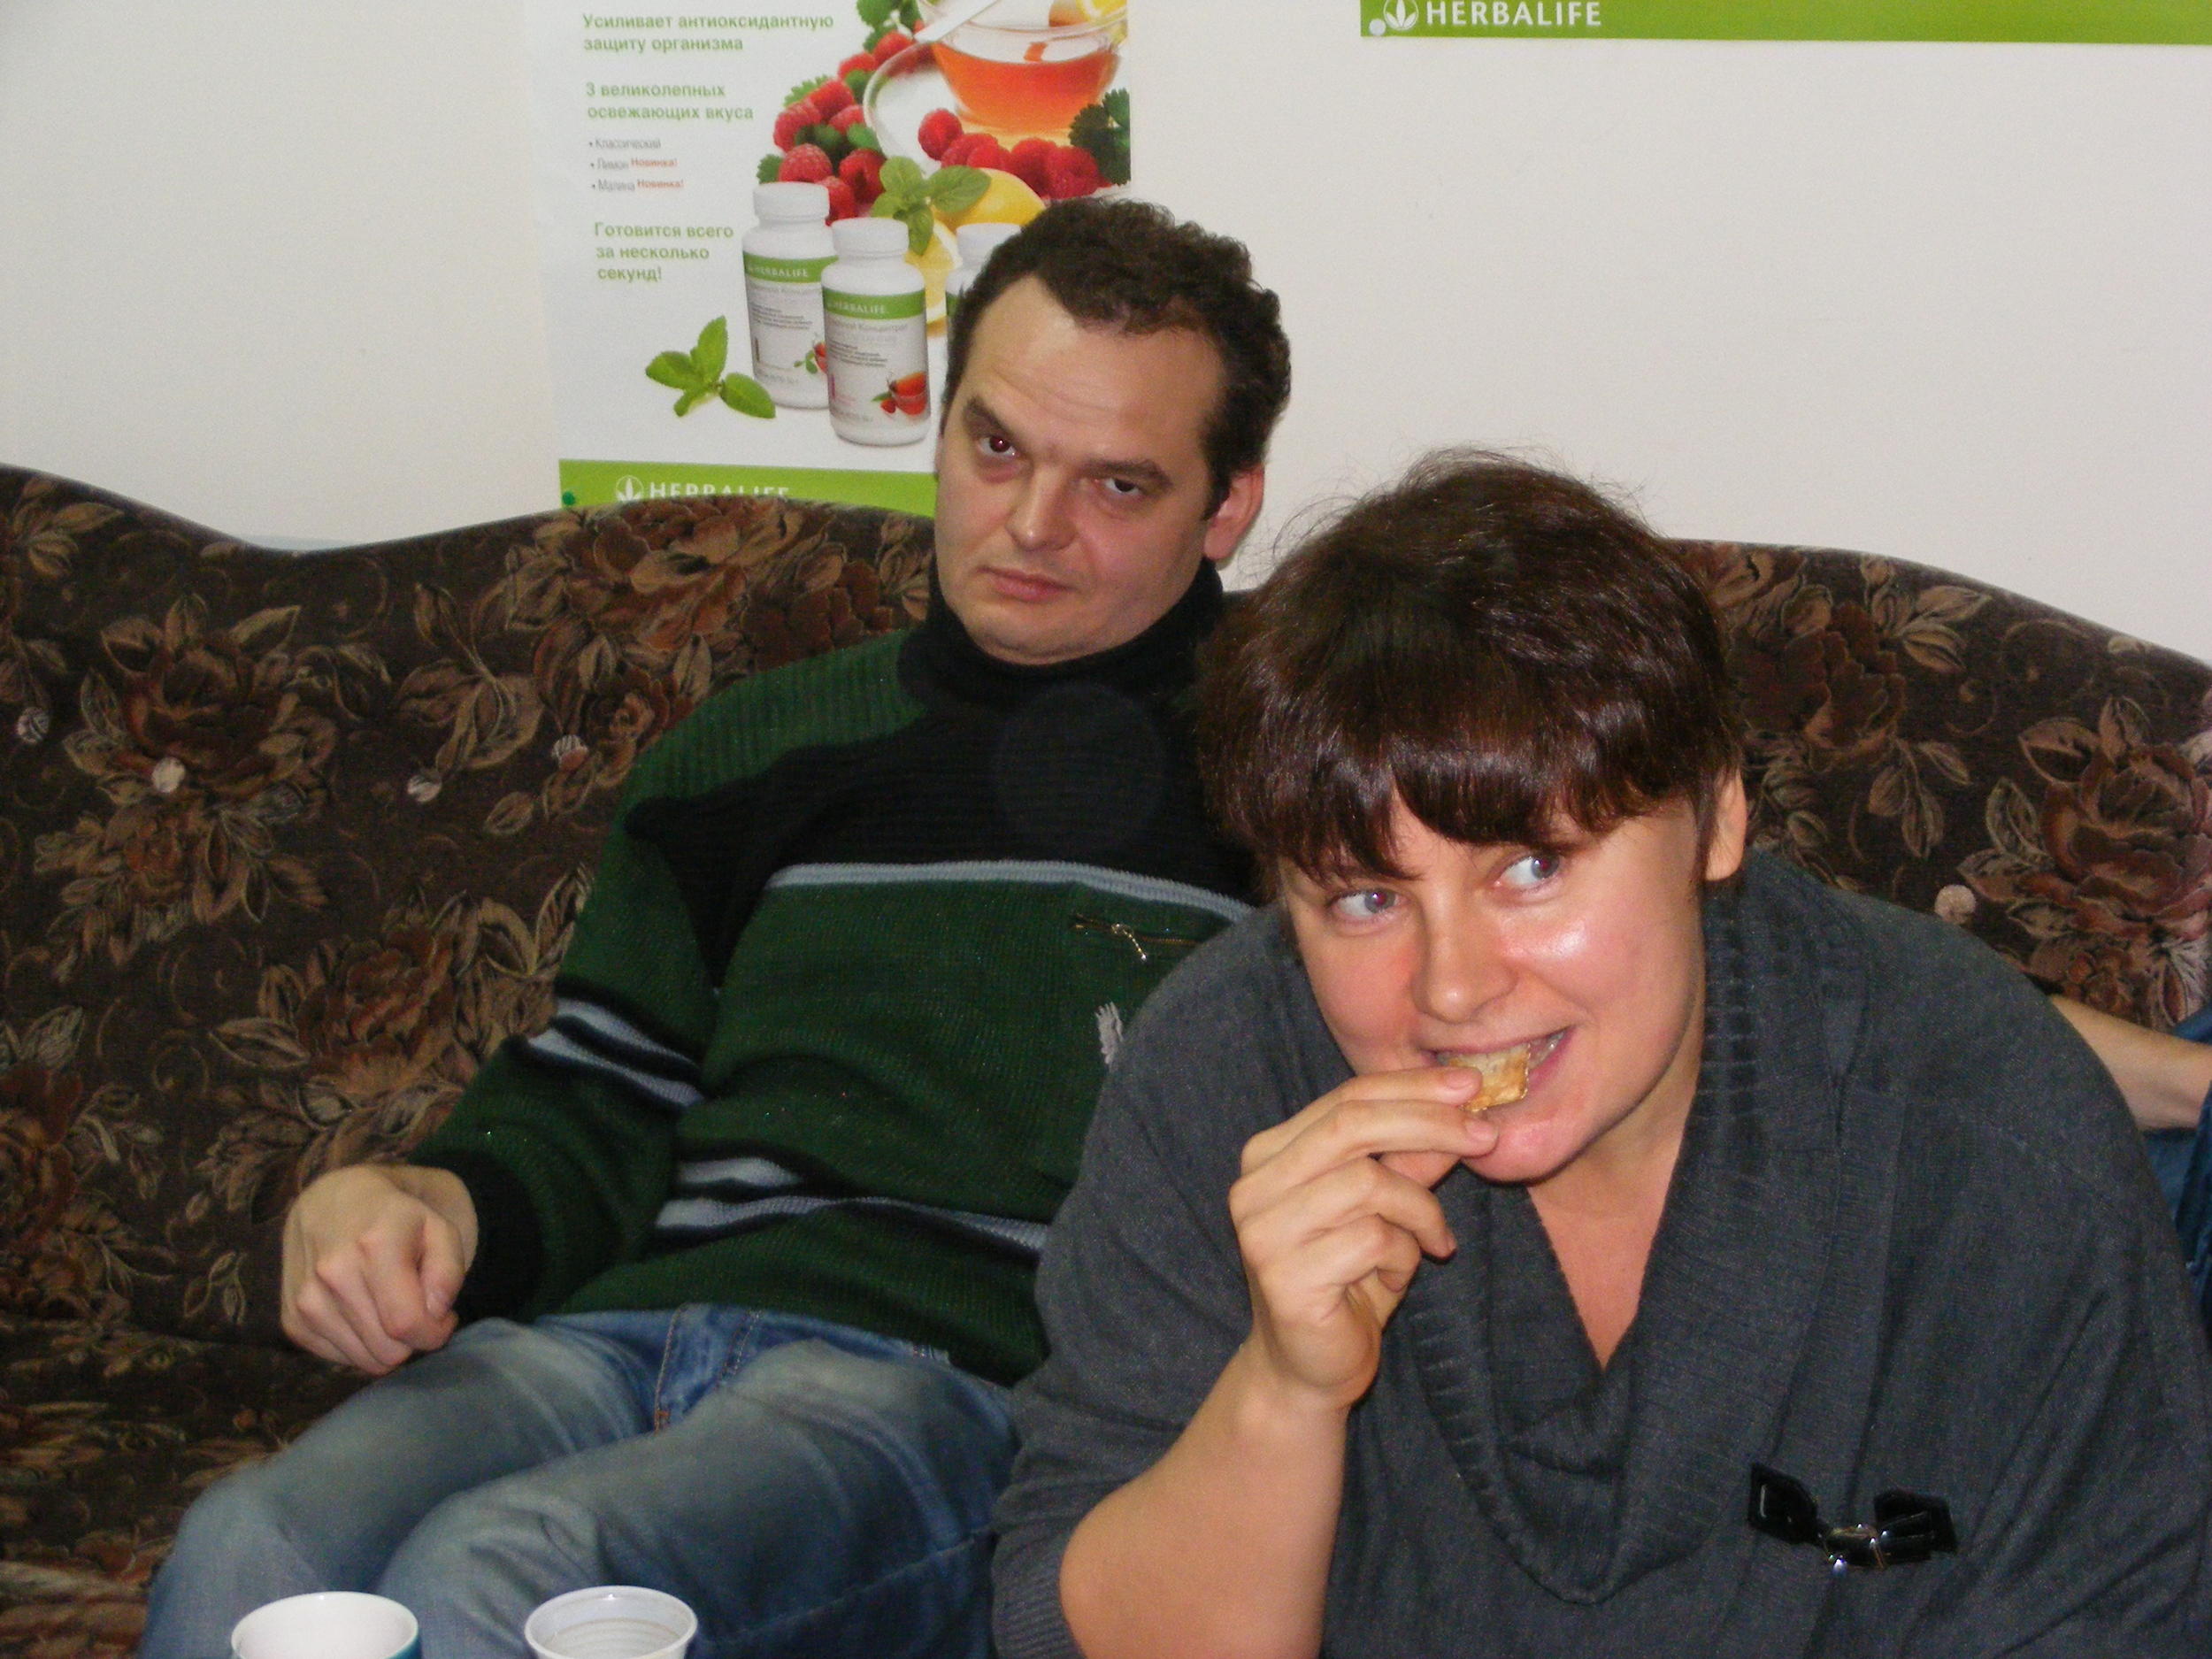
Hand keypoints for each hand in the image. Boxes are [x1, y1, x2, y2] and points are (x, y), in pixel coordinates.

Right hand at [280, 1164, 478, 1373]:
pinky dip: (360, 1345)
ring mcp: (306, 1299)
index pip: (407, 1323)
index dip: (436, 1332)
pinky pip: (340, 1359)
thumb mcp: (439, 1227)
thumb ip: (449, 1272)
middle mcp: (332, 1274)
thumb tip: (434, 1315)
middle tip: (417, 1309)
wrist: (331, 1201)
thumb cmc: (397, 1216)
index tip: (443, 1316)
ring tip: (389, 1305)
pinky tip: (363, 1311)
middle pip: (387, 1350)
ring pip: (366, 1361)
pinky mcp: (291, 1320)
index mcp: (374, 1246)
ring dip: (388, 1344)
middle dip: (414, 1339)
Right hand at [1229, 1068, 1496, 1412]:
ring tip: (1433, 1241)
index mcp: (1269, 1155)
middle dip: (1427, 1123)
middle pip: (1350, 1126)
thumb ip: (1409, 1161)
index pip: (1344, 1099)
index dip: (1410, 1088)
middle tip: (1484, 1137)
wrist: (1307, 1370)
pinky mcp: (1283, 1277)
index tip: (1470, 1087)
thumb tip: (1462, 1108)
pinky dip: (1403, 1256)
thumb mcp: (1386, 1210)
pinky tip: (1394, 1280)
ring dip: (1420, 1210)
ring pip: (1367, 1183)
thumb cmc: (1348, 1282)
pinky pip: (1371, 1240)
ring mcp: (1262, 1231)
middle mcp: (1253, 1186)